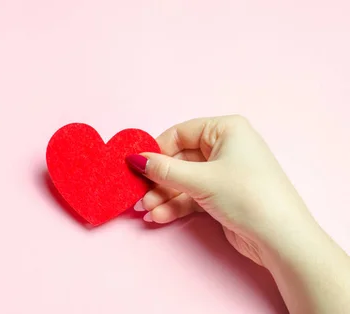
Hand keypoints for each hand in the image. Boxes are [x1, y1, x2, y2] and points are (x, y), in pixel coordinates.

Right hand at [126, 115, 315, 264]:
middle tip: (139, 194)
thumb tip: (134, 159)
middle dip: (158, 180)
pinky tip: (159, 217)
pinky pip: (191, 195)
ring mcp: (224, 173)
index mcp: (226, 130)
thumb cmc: (247, 196)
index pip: (180, 133)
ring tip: (146, 211)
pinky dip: (175, 205)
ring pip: (183, 180)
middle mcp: (225, 147)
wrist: (280, 239)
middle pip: (179, 159)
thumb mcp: (200, 180)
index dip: (157, 150)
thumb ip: (164, 170)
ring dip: (163, 196)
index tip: (136, 167)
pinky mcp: (222, 196)